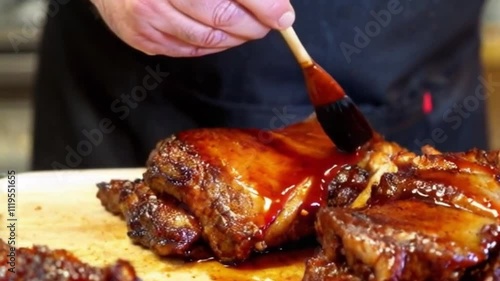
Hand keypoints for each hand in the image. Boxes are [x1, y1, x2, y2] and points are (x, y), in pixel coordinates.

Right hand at [90, 0, 294, 56]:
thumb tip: (272, 3)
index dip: (264, 5)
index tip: (283, 15)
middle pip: (222, 18)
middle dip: (254, 25)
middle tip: (268, 23)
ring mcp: (149, 18)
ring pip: (208, 39)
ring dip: (236, 38)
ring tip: (247, 29)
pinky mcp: (144, 39)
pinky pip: (191, 51)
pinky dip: (214, 45)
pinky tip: (223, 36)